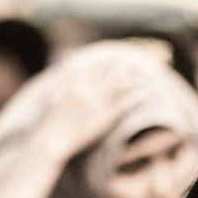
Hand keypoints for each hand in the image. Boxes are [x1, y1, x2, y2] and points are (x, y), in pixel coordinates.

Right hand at [34, 61, 148, 162]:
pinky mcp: (103, 118)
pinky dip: (135, 97)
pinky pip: (122, 105)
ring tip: (146, 76)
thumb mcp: (53, 93)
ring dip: (134, 79)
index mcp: (75, 83)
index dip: (109, 63)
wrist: (52, 139)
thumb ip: (63, 77)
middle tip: (138, 64)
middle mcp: (87, 90)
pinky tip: (146, 93)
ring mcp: (96, 104)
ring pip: (119, 86)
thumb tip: (68, 63)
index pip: (96, 68)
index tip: (117, 58)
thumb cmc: (51, 119)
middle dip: (125, 68)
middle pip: (111, 74)